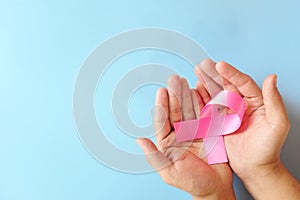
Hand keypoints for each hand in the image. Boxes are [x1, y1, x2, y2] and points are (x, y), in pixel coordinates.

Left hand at [137, 75, 234, 198]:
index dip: (162, 106)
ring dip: (187, 95)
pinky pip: (205, 114)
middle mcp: (180, 134)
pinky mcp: (208, 131)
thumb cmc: (192, 183)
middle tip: (174, 79)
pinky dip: (203, 103)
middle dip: (175, 95)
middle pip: (176, 111)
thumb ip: (155, 156)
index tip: (162, 91)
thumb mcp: (170, 172)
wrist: (215, 188)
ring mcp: (195, 131)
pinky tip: (200, 91)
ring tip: (185, 81)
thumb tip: (139, 141)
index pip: (163, 121)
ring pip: (190, 110)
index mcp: (168, 143)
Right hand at [195, 59, 299, 198]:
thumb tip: (272, 78)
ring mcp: (228, 113)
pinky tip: (194, 92)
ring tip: (196, 74)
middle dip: (214, 74)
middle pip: (226, 85)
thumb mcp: (277, 124)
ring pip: (215, 94)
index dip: (231, 73)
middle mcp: (241, 105)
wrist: (255, 168)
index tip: (219, 65)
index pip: (242, 82)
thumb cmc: (268, 148)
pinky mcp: (218, 123)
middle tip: (203, 65)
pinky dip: (200, 99)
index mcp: (256, 102)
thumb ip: (274, 100)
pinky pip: (208, 108)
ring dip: (206, 84)